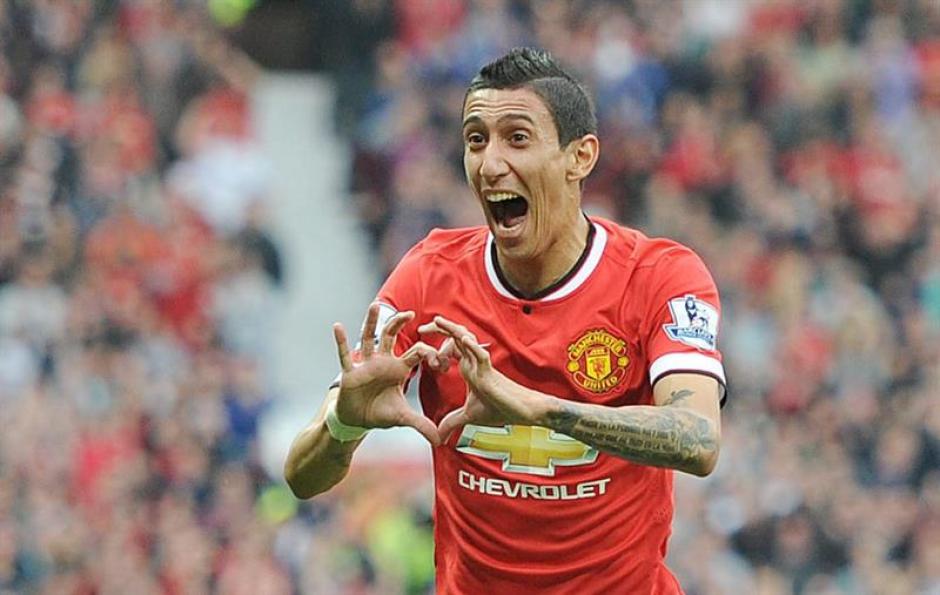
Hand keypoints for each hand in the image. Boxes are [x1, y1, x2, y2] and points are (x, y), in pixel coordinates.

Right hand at [333, 303, 441, 444]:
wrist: (357, 421)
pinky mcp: (350, 372)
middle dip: (399, 323)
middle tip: (410, 313)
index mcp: (399, 368)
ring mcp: (365, 364)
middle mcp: (383, 361)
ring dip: (371, 322)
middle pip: (392, 336)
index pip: (416, 352)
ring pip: (369, 338)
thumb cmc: (380, 413)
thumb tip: (440, 440)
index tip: (439, 362)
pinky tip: (337, 326)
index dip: (429, 354)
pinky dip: (340, 341)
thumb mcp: (403, 418)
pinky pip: (344, 354)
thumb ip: (421, 425)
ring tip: (375, 306)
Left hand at [419, 316, 547, 440]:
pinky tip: (463, 340)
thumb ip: (453, 421)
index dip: (436, 344)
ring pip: (467, 341)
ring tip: (438, 321)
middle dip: (439, 330)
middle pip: (456, 338)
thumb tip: (438, 435)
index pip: (451, 347)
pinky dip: (473, 348)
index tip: (421, 346)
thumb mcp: (470, 415)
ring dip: (452, 330)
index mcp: (469, 368)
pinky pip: (482, 356)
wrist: (523, 412)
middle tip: (420, 329)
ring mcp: (483, 366)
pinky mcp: (491, 374)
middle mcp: (474, 363)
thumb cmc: (502, 408)